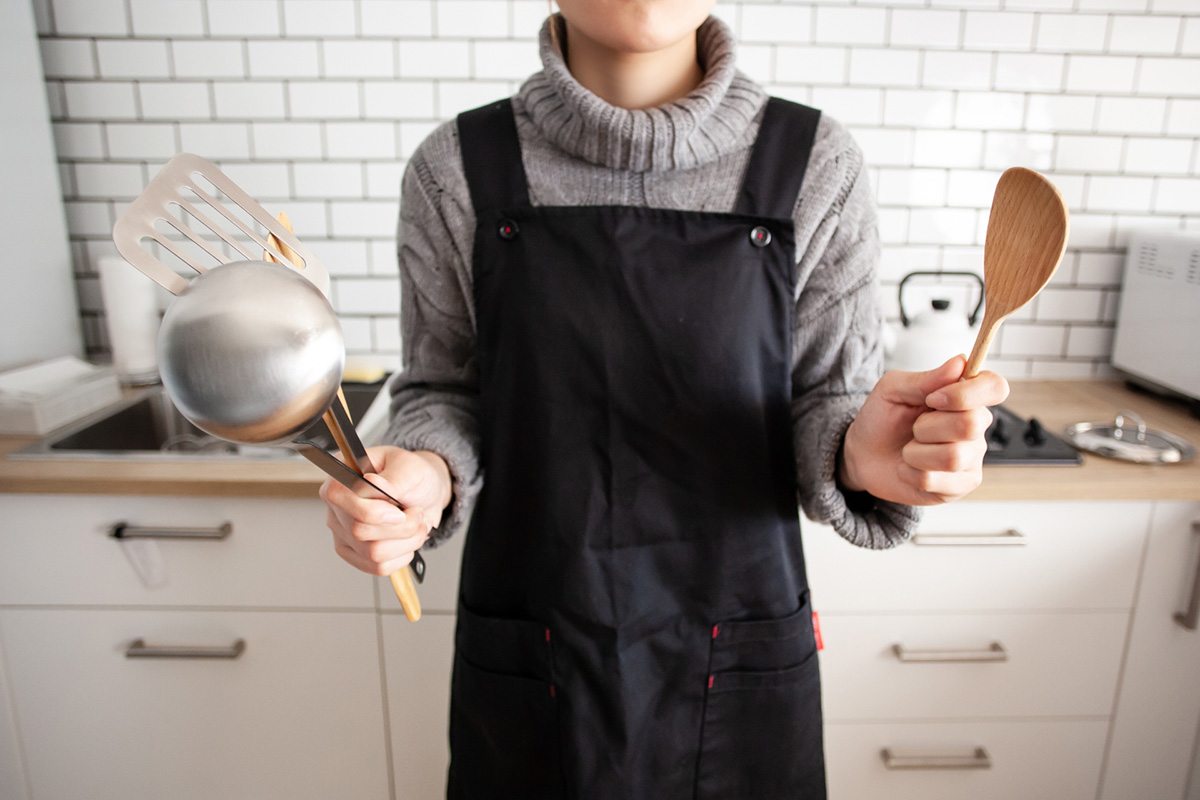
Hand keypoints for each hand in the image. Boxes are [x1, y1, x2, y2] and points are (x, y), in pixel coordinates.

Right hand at [318, 446, 451, 575]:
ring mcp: (342, 533)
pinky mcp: (354, 553)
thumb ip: (393, 478)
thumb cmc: (412, 476)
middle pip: (359, 531)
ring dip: (406, 542)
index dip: (373, 512)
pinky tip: (407, 540)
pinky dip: (402, 556)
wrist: (423, 495)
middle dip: (400, 527)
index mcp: (341, 478)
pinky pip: (378, 567)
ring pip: (372, 554)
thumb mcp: (410, 468)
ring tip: (416, 526)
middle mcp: (336, 507)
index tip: (399, 512)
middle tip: (416, 514)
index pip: (339, 500)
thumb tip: (373, 482)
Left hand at [839, 355, 1008, 505]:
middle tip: (914, 427)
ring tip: (909, 450)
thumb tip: (960, 362)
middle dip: (928, 426)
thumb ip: (926, 378)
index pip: (995, 387)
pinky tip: (909, 469)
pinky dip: (911, 472)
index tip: (934, 398)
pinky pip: (935, 480)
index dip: (968, 393)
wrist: (864, 455)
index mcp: (965, 397)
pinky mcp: (959, 486)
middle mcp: (975, 427)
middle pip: (971, 424)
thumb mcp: (893, 389)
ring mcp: (971, 459)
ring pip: (952, 456)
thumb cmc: (883, 419)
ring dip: (916, 452)